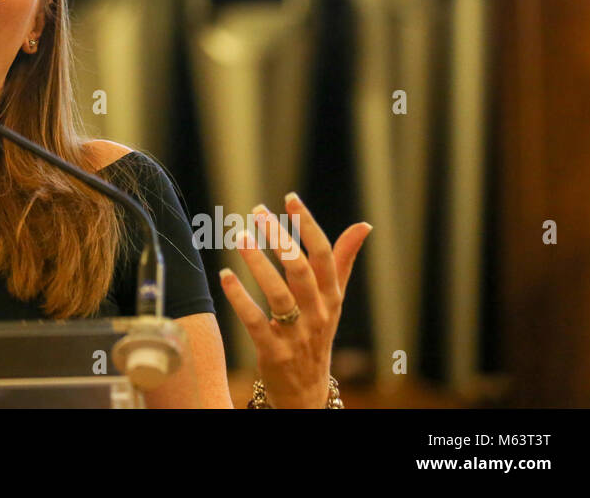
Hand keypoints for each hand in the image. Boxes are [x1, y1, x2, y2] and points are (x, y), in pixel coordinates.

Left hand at [217, 193, 370, 407]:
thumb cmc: (317, 333)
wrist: (307, 390)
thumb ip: (342, 261)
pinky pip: (255, 322)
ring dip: (258, 263)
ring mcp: (296, 334)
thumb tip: (364, 226)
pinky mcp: (274, 352)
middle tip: (258, 211)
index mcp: (331, 296)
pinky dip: (239, 298)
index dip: (308, 225)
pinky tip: (225, 276)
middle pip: (301, 270)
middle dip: (280, 238)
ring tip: (239, 236)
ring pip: (278, 294)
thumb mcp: (333, 299)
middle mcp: (317, 313)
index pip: (324, 255)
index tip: (290, 198)